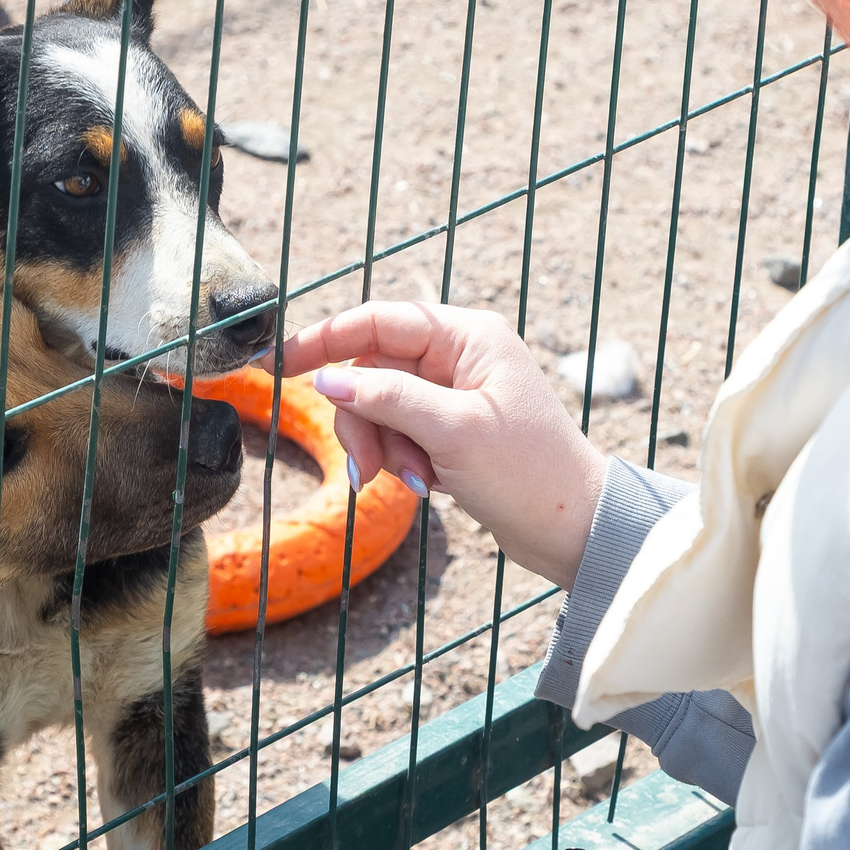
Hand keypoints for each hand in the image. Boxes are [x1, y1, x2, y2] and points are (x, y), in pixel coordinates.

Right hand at [278, 301, 608, 586]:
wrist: (575, 529)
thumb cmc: (530, 474)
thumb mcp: (454, 432)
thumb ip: (389, 399)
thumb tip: (328, 380)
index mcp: (467, 336)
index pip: (376, 320)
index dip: (322, 340)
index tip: (273, 365)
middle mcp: (459, 356)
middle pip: (370, 372)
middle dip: (363, 423)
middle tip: (367, 472)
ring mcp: (453, 393)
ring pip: (379, 408)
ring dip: (384, 449)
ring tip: (419, 483)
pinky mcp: (450, 429)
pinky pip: (398, 434)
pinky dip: (400, 461)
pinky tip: (431, 486)